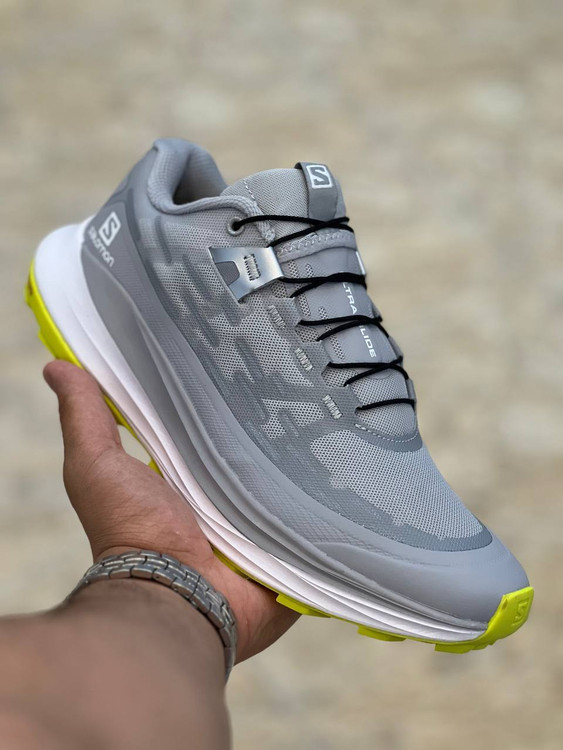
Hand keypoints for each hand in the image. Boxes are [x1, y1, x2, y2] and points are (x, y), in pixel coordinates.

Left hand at [44, 360, 298, 661]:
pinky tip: (343, 459)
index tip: (236, 357)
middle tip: (292, 376)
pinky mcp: (289, 544)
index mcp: (183, 478)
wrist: (176, 599)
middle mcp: (221, 499)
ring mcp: (257, 523)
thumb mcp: (97, 466)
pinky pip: (312, 513)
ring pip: (286, 477)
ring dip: (300, 456)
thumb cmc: (131, 531)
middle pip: (251, 451)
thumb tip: (57, 368)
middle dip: (269, 423)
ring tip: (326, 407)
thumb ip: (84, 418)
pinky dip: (324, 493)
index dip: (219, 399)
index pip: (208, 429)